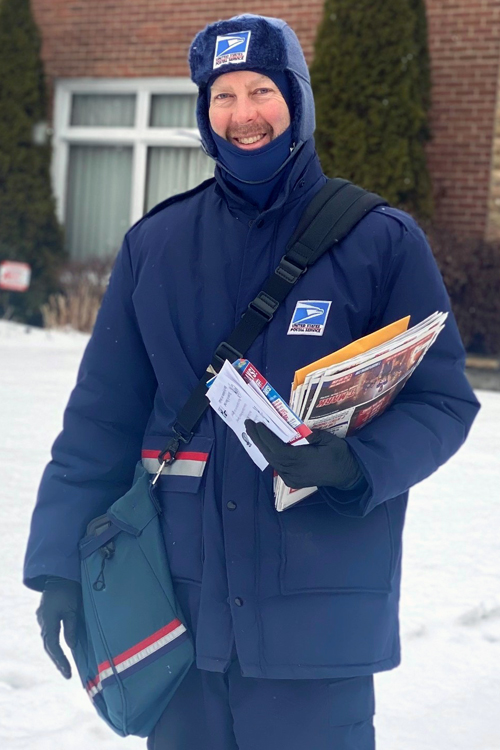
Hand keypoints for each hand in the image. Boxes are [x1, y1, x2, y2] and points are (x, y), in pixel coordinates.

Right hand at [36, 577, 81, 678]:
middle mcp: (43, 622)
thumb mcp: (73, 610)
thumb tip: (70, 647)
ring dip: (55, 653)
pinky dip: (55, 643)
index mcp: (48, 622)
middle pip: (49, 646)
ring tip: (64, 665)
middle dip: (58, 660)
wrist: (60, 575)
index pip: (54, 647)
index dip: (61, 660)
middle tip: (67, 673)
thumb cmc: (69, 591)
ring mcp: (42, 618)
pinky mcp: (45, 615)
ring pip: (48, 640)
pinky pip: (49, 633)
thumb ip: (71, 629)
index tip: (68, 672)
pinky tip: (60, 648)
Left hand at [244, 420, 362, 489]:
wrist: (347, 475)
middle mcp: (294, 471)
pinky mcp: (292, 481)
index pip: (277, 448)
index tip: (257, 424)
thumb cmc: (340, 455)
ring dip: (262, 446)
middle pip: (270, 454)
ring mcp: (292, 478)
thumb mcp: (329, 440)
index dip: (265, 437)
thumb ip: (314, 435)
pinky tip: (265, 445)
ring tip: (253, 432)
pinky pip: (277, 467)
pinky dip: (269, 455)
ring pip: (272, 461)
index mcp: (302, 461)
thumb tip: (299, 429)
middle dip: (257, 439)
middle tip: (248, 424)